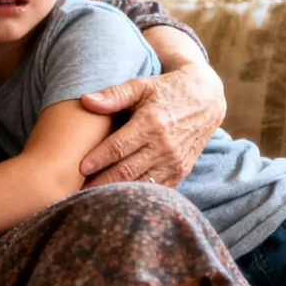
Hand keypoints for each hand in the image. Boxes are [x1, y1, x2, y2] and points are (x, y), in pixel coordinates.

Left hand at [78, 61, 224, 186]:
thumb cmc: (167, 91)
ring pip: (140, 184)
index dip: (98, 160)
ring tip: (94, 199)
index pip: (118, 148)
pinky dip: (137, 196)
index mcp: (152, 124)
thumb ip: (114, 95)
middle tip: (78, 191)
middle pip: (126, 171)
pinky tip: (119, 199)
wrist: (206, 100)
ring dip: (117, 192)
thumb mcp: (141, 86)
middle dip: (101, 183)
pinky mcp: (181, 172)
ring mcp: (174, 162)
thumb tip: (86, 100)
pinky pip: (156, 190)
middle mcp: (164, 147)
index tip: (79, 168)